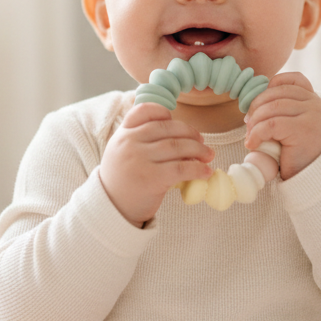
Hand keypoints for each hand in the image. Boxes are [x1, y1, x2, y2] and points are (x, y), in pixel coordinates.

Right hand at [100, 102, 214, 225]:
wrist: (112, 209)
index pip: (143, 111)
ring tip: (208, 155)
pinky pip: (182, 168)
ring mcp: (141, 159)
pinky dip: (198, 169)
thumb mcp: (121, 153)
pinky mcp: (153, 178)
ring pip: (178, 146)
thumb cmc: (122, 181)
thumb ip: (139, 139)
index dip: (162, 113)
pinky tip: (206, 172)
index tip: (174, 120)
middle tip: (201, 141)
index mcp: (123, 134)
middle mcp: (130, 143)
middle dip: (190, 133)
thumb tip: (178, 136)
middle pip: (168, 128)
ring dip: (199, 150)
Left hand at [243, 72, 320, 179]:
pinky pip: (270, 125)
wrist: (313, 178)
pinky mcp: (302, 129)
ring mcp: (311, 115)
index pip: (293, 79)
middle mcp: (316, 104)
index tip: (260, 103)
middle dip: (257, 106)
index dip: (272, 86)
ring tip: (250, 135)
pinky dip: (256, 134)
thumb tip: (253, 100)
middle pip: (277, 93)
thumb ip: (284, 110)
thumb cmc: (298, 154)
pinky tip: (251, 144)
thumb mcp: (294, 125)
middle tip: (248, 123)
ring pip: (271, 108)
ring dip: (255, 122)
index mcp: (315, 101)